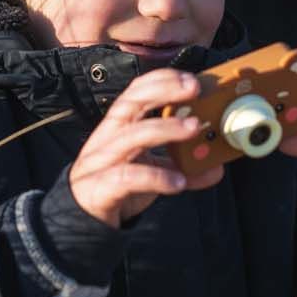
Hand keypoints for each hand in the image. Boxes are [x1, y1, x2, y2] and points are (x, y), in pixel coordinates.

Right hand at [69, 69, 224, 228]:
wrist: (82, 218)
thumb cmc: (115, 185)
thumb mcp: (151, 171)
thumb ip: (180, 167)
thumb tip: (215, 168)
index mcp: (118, 127)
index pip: (135, 92)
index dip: (161, 80)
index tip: (190, 79)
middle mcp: (107, 138)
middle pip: (130, 103)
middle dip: (162, 91)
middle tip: (193, 90)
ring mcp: (101, 162)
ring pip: (131, 136)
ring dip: (165, 129)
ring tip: (194, 128)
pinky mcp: (101, 188)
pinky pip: (129, 177)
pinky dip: (156, 177)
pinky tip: (178, 182)